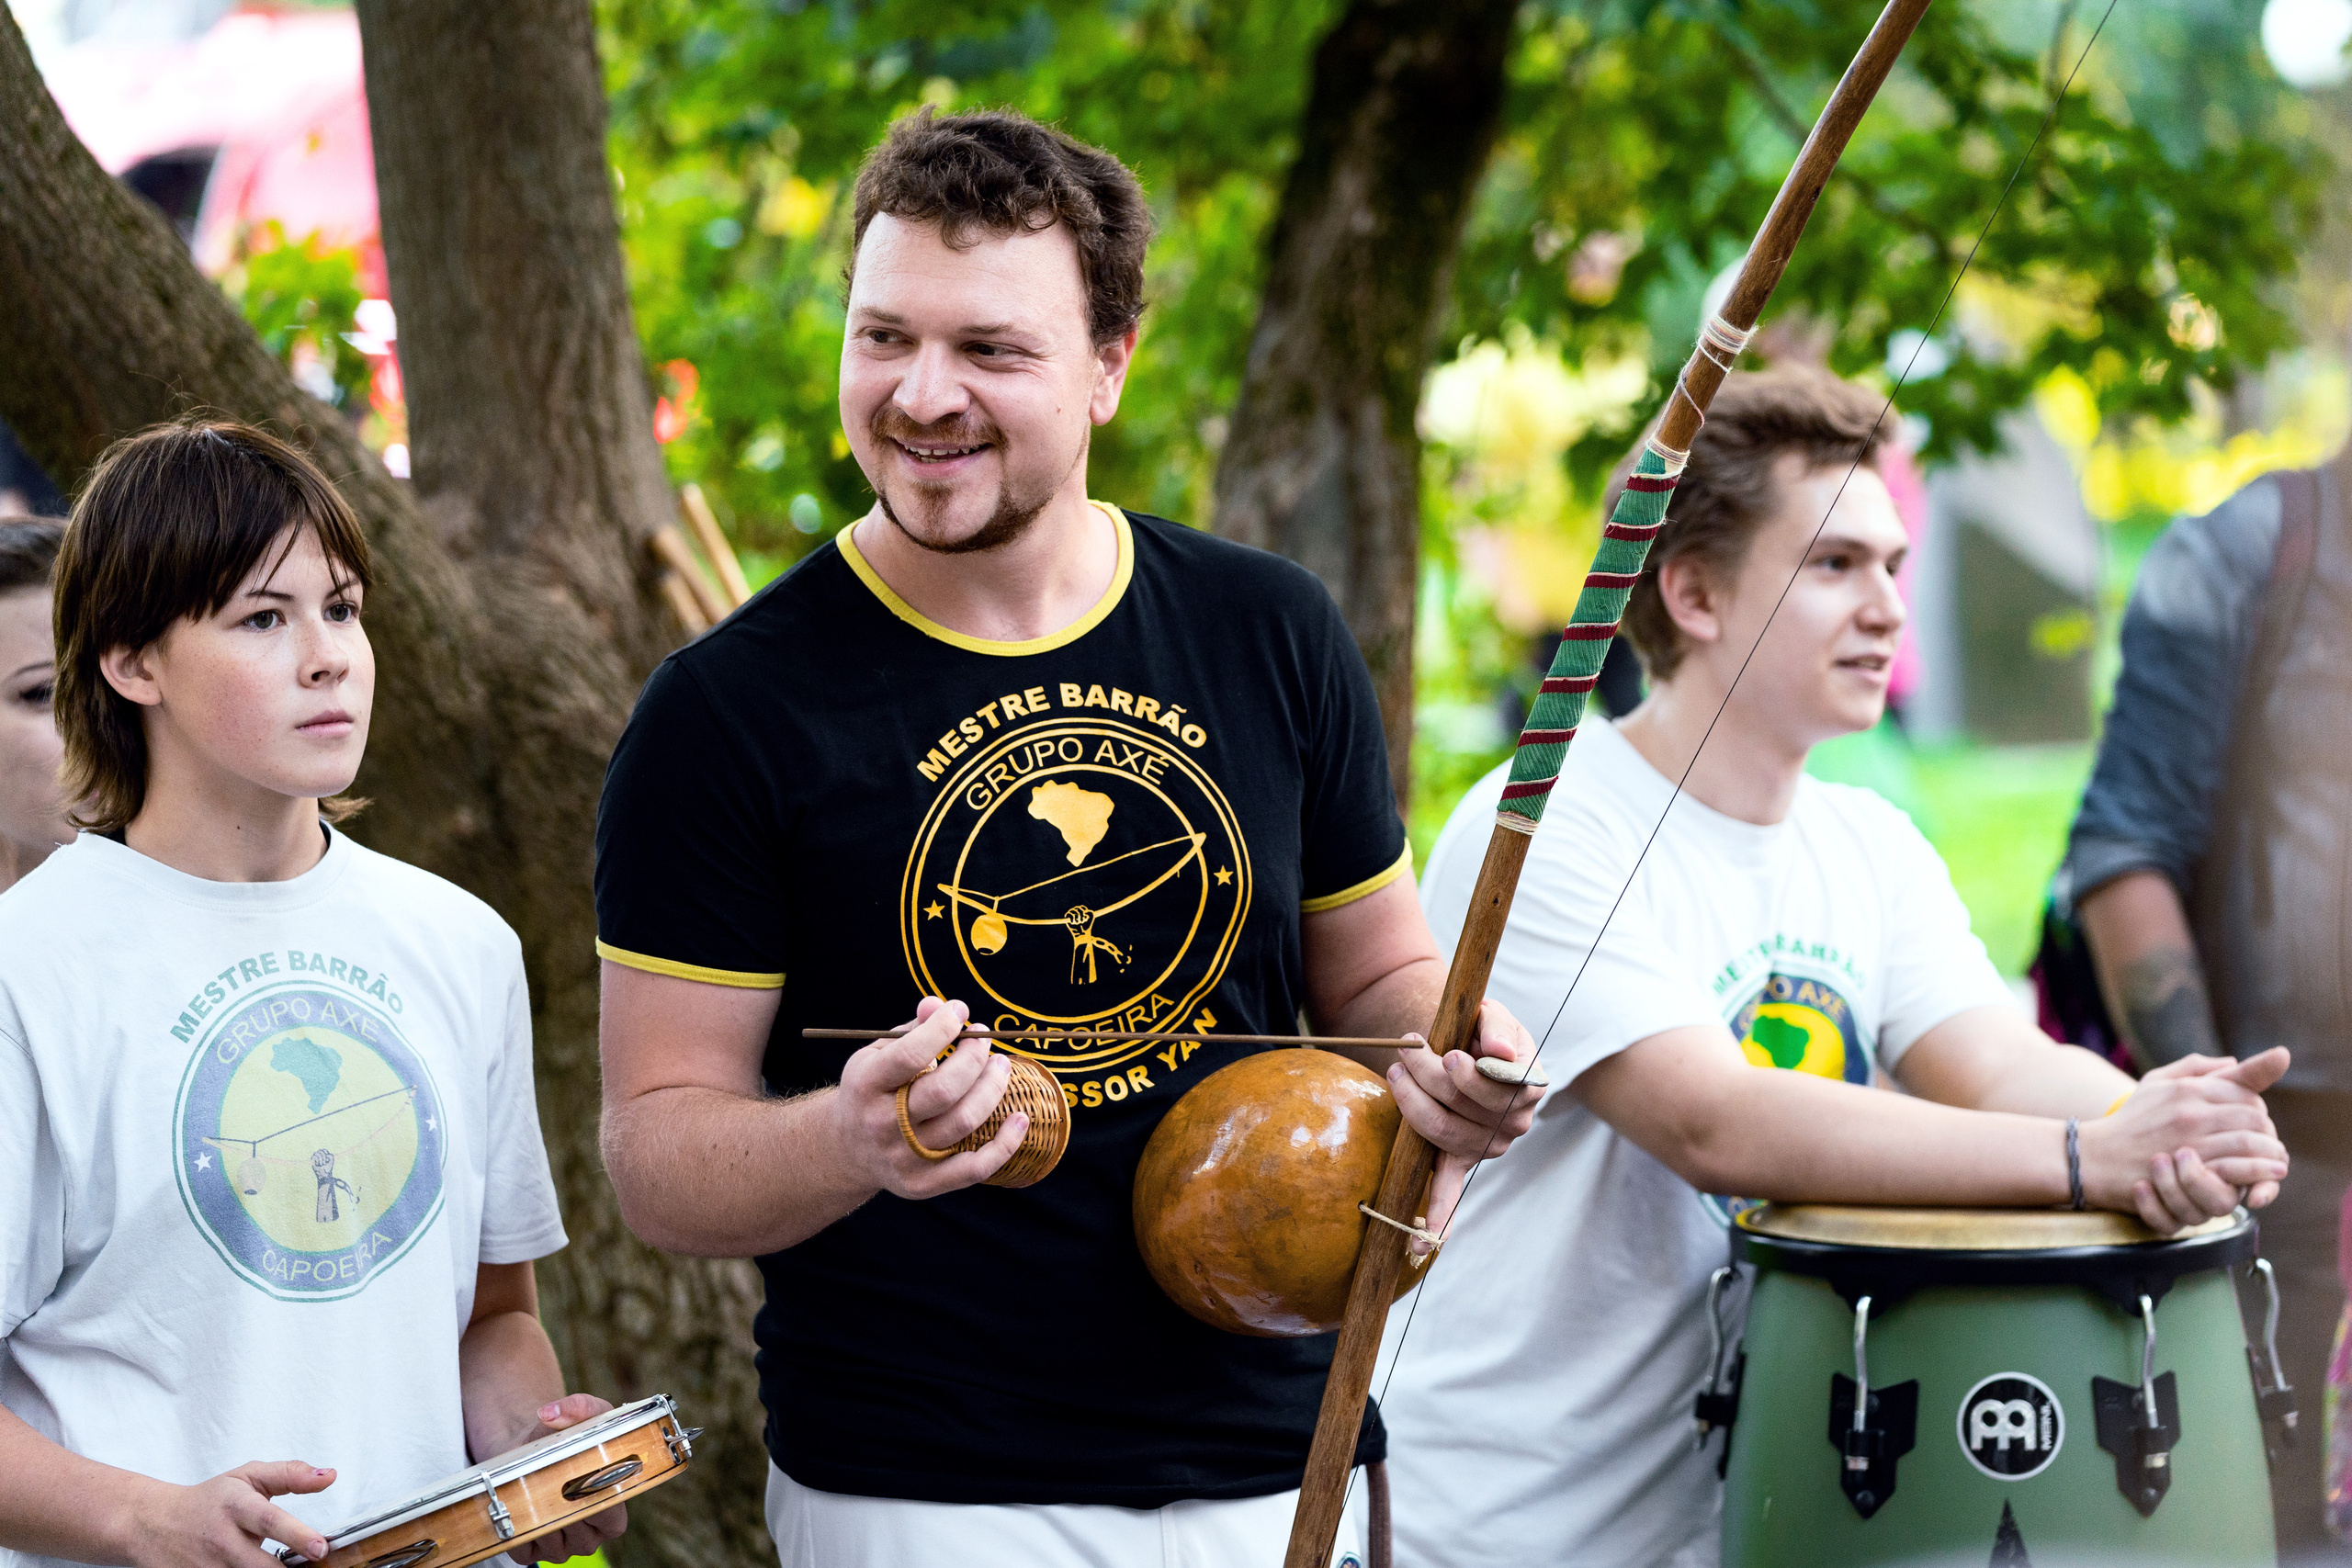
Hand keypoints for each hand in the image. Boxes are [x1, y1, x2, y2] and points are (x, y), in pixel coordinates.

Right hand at [129, 1460, 334, 1567]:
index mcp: (236, 1506)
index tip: (320, 1548)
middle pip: (260, 1565)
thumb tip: (329, 1476)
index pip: (270, 1520)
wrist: (152, 1524)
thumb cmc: (210, 1500)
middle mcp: (221, 1540)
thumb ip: (290, 1474)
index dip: (297, 1535)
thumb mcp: (248, 1477)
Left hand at [507, 1395, 625, 1563]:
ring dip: (539, 1517)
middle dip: (563, 1509)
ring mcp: (561, 1547)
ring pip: (553, 1545)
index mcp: (613, 1504)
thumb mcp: (580, 1413)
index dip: (595, 1501)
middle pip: (581, 1536)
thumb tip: (550, 1413)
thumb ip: (578, 1406)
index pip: (612, 1518)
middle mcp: (590, 1532)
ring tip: (531, 1489)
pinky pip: (524, 1550)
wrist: (529, 1448)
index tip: (578, 1479)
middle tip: (548, 1481)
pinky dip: (516, 1530)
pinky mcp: (532, 1552)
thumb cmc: (565, 1434)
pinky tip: (516, 1506)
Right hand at [833, 996, 1024, 1197]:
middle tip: (985, 1041)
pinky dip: (1004, 1143)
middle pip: (944, 1090)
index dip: (942, 1028)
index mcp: (866, 1085)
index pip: (911, 1055)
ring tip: (1001, 1065)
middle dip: (975, 1058)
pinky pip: (974, 1168)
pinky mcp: (922, 1184)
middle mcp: (882, 1124)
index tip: (960, 1012)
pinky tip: (1020, 1118)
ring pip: (964, 1122)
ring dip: (993, 1088)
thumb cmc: (873, 1090)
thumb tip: (940, 1005)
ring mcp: (903, 1157)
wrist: (847, 1148)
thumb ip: (912, 1030)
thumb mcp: (879, 1054)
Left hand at [1388, 999, 1545, 1252]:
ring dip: (1411, 1101)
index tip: (1443, 1053)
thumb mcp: (1496, 1016)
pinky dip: (1438, 1220)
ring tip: (1396, 1070)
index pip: (1493, 1090)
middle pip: (1458, 1108)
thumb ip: (1499, 1027)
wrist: (1472, 1042)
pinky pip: (1451, 1193)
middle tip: (1405, 1049)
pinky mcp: (1461, 1160)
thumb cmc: (1484, 1030)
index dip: (1465, 1075)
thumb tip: (1499, 1053)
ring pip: (1440, 1131)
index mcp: (1527, 1088)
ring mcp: (1487, 1147)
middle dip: (1425, 1076)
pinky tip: (1418, 1248)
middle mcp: (1513, 1124)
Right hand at [2080, 1047, 2289, 1231]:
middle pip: (2253, 1115)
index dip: (2258, 1106)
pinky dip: (2258, 1172)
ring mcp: (2190, 1140)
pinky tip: (2265, 1178)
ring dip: (2270, 1153)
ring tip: (2276, 1162)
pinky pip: (2237, 1167)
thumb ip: (2193, 1068)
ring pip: (2251, 1140)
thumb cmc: (2128, 1121)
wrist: (2095, 1158)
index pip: (2244, 1089)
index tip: (2259, 1120)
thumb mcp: (2154, 1083)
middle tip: (2270, 1145)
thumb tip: (2233, 1062)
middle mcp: (2190, 1110)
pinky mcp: (2190, 1170)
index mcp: (2186, 1088)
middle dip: (2268, 1131)